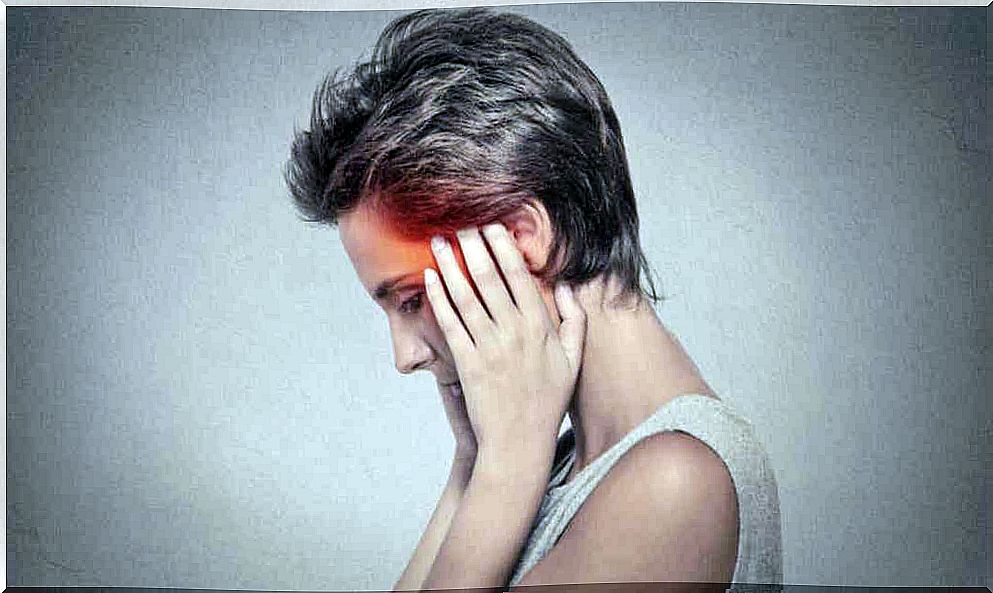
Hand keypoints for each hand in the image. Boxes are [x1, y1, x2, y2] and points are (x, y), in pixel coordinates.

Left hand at [423, 223, 586, 466]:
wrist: (519, 444)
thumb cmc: (547, 403)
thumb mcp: (573, 363)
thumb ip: (575, 323)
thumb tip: (569, 288)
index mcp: (541, 329)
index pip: (520, 278)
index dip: (504, 248)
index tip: (493, 225)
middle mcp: (514, 334)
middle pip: (490, 279)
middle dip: (474, 246)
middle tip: (461, 222)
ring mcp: (489, 349)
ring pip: (466, 297)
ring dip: (451, 265)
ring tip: (440, 241)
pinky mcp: (467, 365)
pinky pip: (449, 324)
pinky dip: (438, 298)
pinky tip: (430, 278)